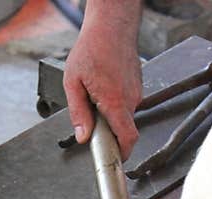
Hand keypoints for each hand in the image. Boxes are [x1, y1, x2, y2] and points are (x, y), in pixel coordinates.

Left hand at [64, 20, 141, 158]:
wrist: (112, 26)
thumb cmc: (92, 48)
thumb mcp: (73, 82)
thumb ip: (78, 113)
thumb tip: (82, 136)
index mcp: (115, 101)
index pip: (127, 137)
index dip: (123, 153)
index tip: (115, 160)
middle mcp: (130, 99)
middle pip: (123, 128)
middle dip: (109, 129)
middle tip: (92, 118)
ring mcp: (136, 92)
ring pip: (124, 114)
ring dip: (111, 113)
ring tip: (96, 94)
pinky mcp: (138, 86)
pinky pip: (127, 102)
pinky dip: (116, 102)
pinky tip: (104, 86)